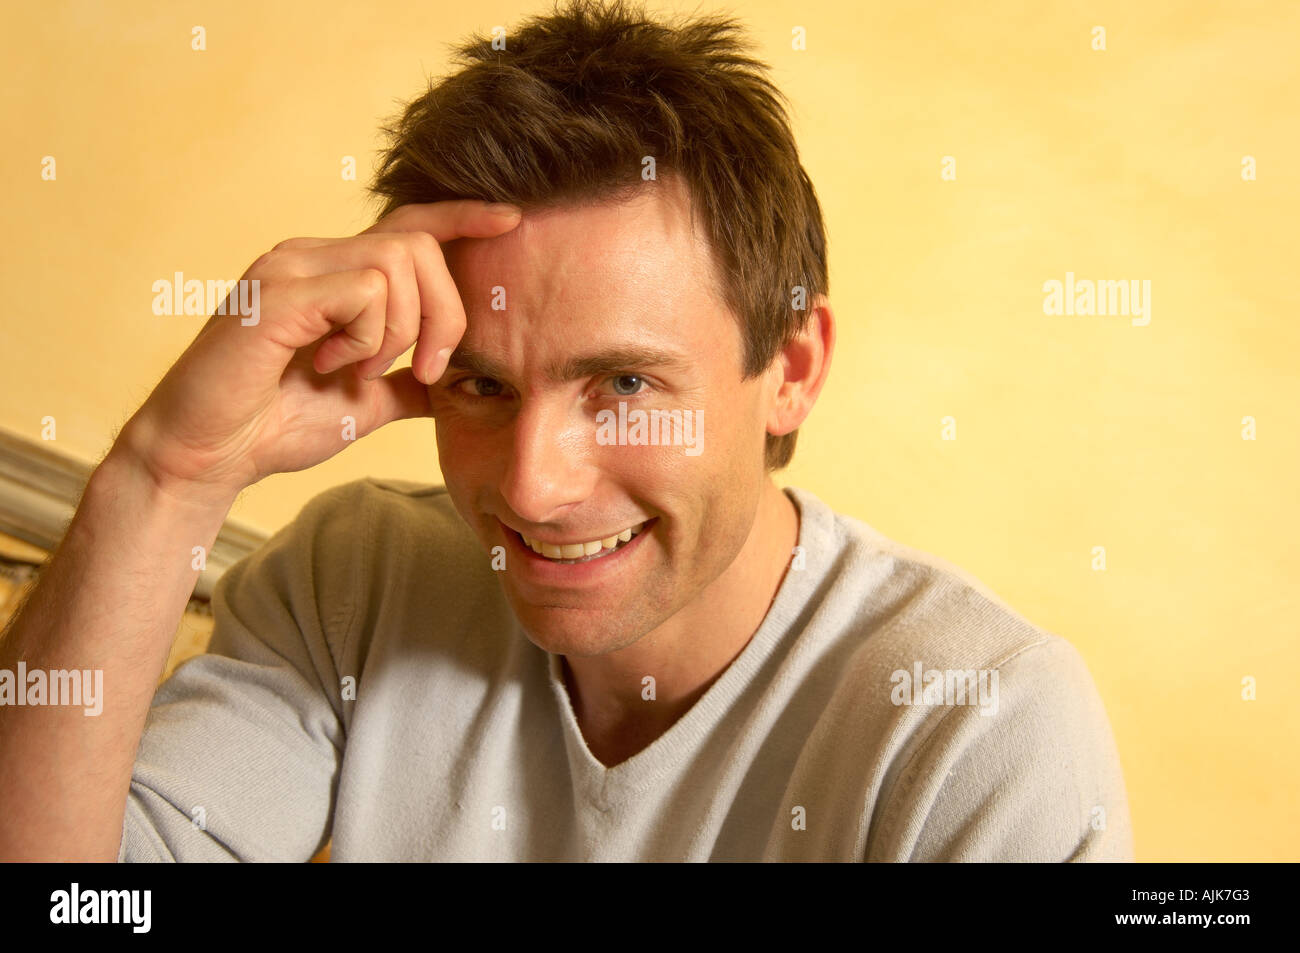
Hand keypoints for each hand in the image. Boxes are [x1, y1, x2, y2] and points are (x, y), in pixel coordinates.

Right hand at [116, 200, 521, 503]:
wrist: (208, 455)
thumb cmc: (274, 425)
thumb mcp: (363, 403)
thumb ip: (408, 384)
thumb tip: (460, 383)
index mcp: (332, 273)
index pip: (408, 224)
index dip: (461, 217)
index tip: (511, 219)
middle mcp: (311, 256)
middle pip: (419, 243)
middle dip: (445, 312)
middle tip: (424, 370)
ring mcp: (292, 267)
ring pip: (396, 263)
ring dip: (399, 332)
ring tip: (355, 371)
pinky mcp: (279, 293)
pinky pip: (363, 292)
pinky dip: (365, 339)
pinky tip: (327, 366)